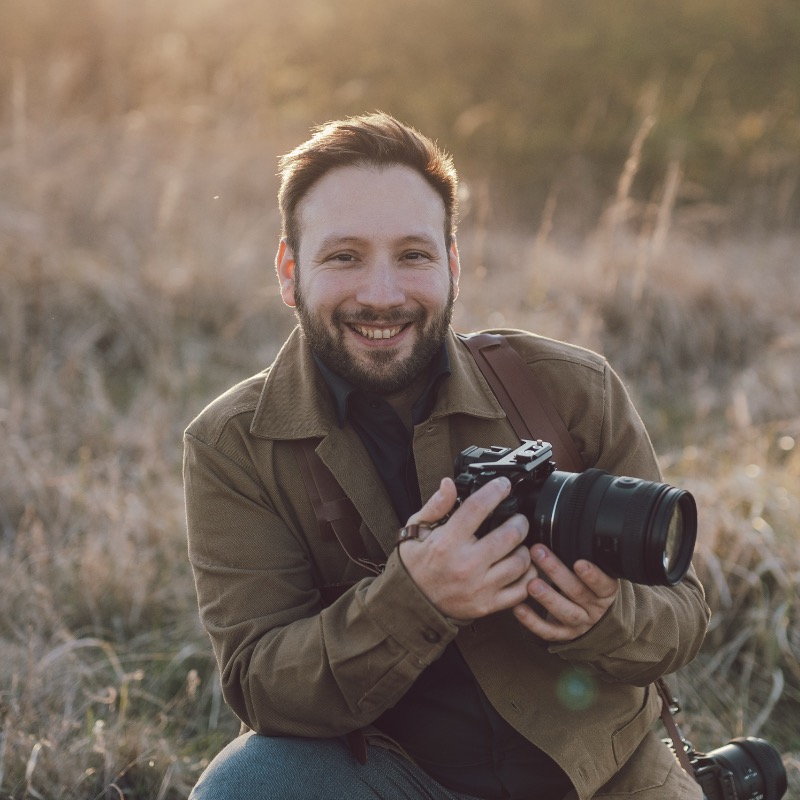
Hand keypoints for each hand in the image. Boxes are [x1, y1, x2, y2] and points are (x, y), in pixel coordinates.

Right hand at [398, 477, 535, 620]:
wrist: (410, 604)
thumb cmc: (415, 565)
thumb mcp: (416, 531)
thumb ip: (435, 506)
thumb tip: (449, 484)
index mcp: (447, 542)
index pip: (477, 508)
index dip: (495, 491)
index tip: (503, 485)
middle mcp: (465, 565)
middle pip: (509, 535)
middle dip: (519, 522)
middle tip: (517, 519)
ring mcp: (479, 587)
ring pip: (519, 562)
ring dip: (523, 549)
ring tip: (516, 544)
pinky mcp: (487, 605)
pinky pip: (520, 590)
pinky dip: (526, 576)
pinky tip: (519, 567)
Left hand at [512, 545, 618, 641]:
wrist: (595, 617)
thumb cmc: (588, 584)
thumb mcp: (593, 571)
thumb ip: (580, 554)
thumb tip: (557, 525)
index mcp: (605, 591)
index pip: (603, 584)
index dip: (593, 575)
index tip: (579, 562)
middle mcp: (594, 608)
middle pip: (578, 592)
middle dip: (557, 573)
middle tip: (539, 554)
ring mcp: (580, 624)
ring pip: (566, 613)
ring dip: (548, 598)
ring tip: (531, 583)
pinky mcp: (564, 635)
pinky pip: (549, 631)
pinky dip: (532, 621)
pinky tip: (518, 607)